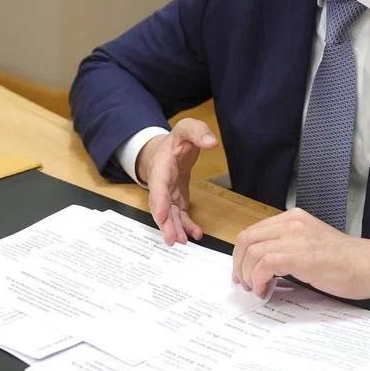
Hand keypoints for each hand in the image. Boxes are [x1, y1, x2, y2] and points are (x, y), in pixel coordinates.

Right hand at [138, 119, 217, 245]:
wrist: (171, 148)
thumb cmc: (178, 139)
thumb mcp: (188, 128)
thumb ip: (198, 132)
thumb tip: (211, 142)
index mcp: (162, 166)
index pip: (158, 185)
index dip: (158, 201)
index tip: (161, 216)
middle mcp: (162, 183)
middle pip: (160, 206)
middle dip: (165, 223)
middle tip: (172, 239)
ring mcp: (168, 194)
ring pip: (169, 215)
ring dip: (175, 229)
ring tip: (183, 242)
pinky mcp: (176, 200)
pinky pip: (179, 215)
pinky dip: (186, 226)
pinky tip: (195, 234)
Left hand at [232, 208, 369, 300]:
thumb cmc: (346, 262)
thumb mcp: (311, 244)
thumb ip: (288, 246)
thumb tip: (262, 265)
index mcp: (293, 218)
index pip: (254, 231)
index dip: (242, 254)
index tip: (243, 272)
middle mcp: (291, 222)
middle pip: (247, 239)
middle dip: (239, 263)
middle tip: (243, 283)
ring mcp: (295, 237)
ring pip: (252, 251)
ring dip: (247, 274)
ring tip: (255, 289)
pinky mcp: (300, 255)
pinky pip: (264, 264)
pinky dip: (258, 279)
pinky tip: (265, 290)